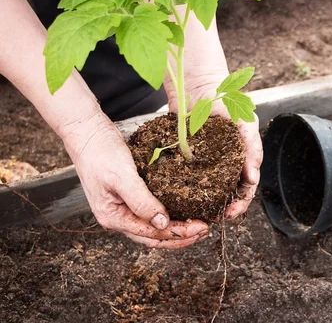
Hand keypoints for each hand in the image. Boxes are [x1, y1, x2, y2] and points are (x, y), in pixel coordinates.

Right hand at [62, 111, 208, 247]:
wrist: (86, 133)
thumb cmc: (100, 153)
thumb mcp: (122, 176)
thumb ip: (141, 200)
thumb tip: (162, 223)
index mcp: (113, 218)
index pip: (152, 234)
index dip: (179, 234)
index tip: (202, 228)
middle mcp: (118, 217)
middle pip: (154, 237)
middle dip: (181, 237)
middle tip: (205, 230)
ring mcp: (123, 208)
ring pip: (153, 228)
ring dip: (176, 229)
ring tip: (198, 225)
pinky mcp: (129, 197)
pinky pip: (151, 213)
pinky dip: (169, 215)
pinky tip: (183, 211)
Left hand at [164, 70, 262, 220]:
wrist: (198, 82)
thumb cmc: (227, 100)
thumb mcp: (244, 122)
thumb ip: (252, 147)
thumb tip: (253, 178)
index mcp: (243, 156)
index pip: (247, 187)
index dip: (241, 202)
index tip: (232, 212)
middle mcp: (226, 162)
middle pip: (228, 192)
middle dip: (225, 208)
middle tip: (216, 218)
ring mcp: (206, 160)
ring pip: (209, 189)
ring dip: (207, 203)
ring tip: (200, 215)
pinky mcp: (187, 156)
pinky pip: (188, 176)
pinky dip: (188, 189)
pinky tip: (183, 198)